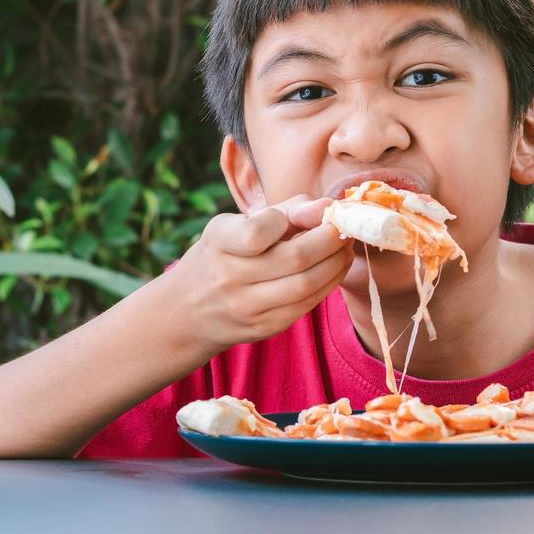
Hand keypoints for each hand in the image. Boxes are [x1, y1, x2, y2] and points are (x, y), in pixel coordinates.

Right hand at [171, 195, 352, 356]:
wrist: (187, 311)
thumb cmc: (224, 254)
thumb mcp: (238, 223)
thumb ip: (286, 210)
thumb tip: (328, 205)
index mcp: (219, 242)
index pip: (257, 232)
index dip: (288, 219)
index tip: (308, 212)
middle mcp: (228, 277)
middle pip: (295, 258)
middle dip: (331, 239)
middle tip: (346, 226)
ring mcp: (245, 307)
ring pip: (305, 285)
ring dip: (336, 262)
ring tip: (345, 246)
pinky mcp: (263, 328)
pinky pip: (305, 305)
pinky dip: (328, 283)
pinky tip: (335, 267)